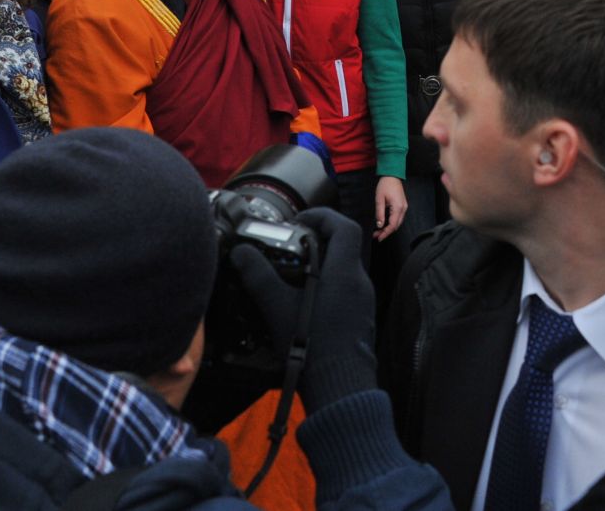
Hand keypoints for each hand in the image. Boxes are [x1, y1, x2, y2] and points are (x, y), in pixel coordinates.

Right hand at [228, 208, 375, 411]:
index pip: (344, 227)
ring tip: (293, 275)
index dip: (323, 216)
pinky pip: (346, 292)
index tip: (299, 221)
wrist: (339, 388)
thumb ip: (258, 277)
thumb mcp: (277, 308)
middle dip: (318, 240)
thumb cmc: (312, 347)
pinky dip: (327, 287)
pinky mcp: (360, 320)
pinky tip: (304, 303)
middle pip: (345, 247)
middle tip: (291, 246)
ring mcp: (363, 303)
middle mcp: (359, 283)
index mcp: (344, 272)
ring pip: (345, 270)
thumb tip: (241, 253)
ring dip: (322, 265)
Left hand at [372, 176, 407, 240]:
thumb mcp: (379, 199)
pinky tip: (385, 224)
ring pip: (398, 222)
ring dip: (389, 228)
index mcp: (398, 207)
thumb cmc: (385, 185)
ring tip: (379, 231)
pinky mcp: (402, 206)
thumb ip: (379, 213)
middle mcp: (403, 209)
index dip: (386, 233)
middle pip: (396, 226)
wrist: (392, 175)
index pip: (392, 225)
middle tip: (376, 235)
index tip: (379, 238)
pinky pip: (398, 218)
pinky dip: (392, 223)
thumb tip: (379, 225)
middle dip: (386, 232)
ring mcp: (404, 207)